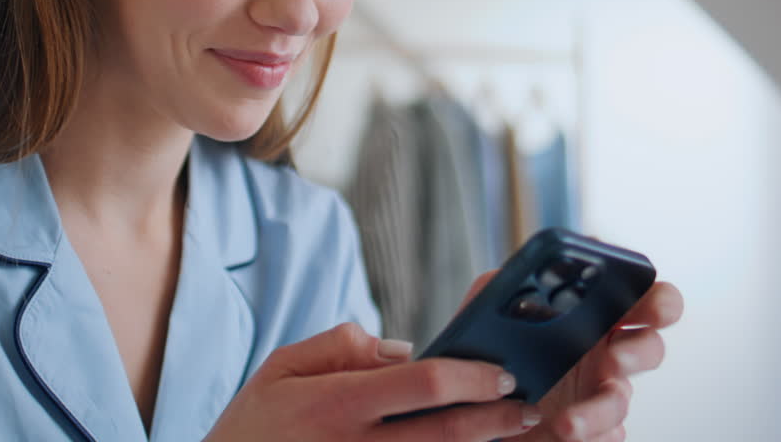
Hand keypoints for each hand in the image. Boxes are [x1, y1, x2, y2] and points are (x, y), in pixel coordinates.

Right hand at [203, 320, 542, 441]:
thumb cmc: (251, 427)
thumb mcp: (279, 369)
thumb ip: (339, 346)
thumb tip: (402, 348)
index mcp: (336, 404)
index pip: (420, 385)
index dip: (469, 377)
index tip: (501, 371)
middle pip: (445, 433)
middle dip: (496, 419)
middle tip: (530, 407)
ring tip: (516, 433)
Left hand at [452, 269, 683, 441]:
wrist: (469, 401)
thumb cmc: (489, 346)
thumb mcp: (489, 305)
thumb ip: (510, 281)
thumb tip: (534, 267)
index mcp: (596, 315)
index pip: (646, 301)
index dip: (661, 302)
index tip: (657, 308)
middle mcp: (607, 352)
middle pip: (649, 348)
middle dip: (639, 352)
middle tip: (613, 358)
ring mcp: (599, 393)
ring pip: (619, 402)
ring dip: (597, 412)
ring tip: (566, 424)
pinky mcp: (589, 429)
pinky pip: (605, 437)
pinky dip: (588, 438)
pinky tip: (563, 434)